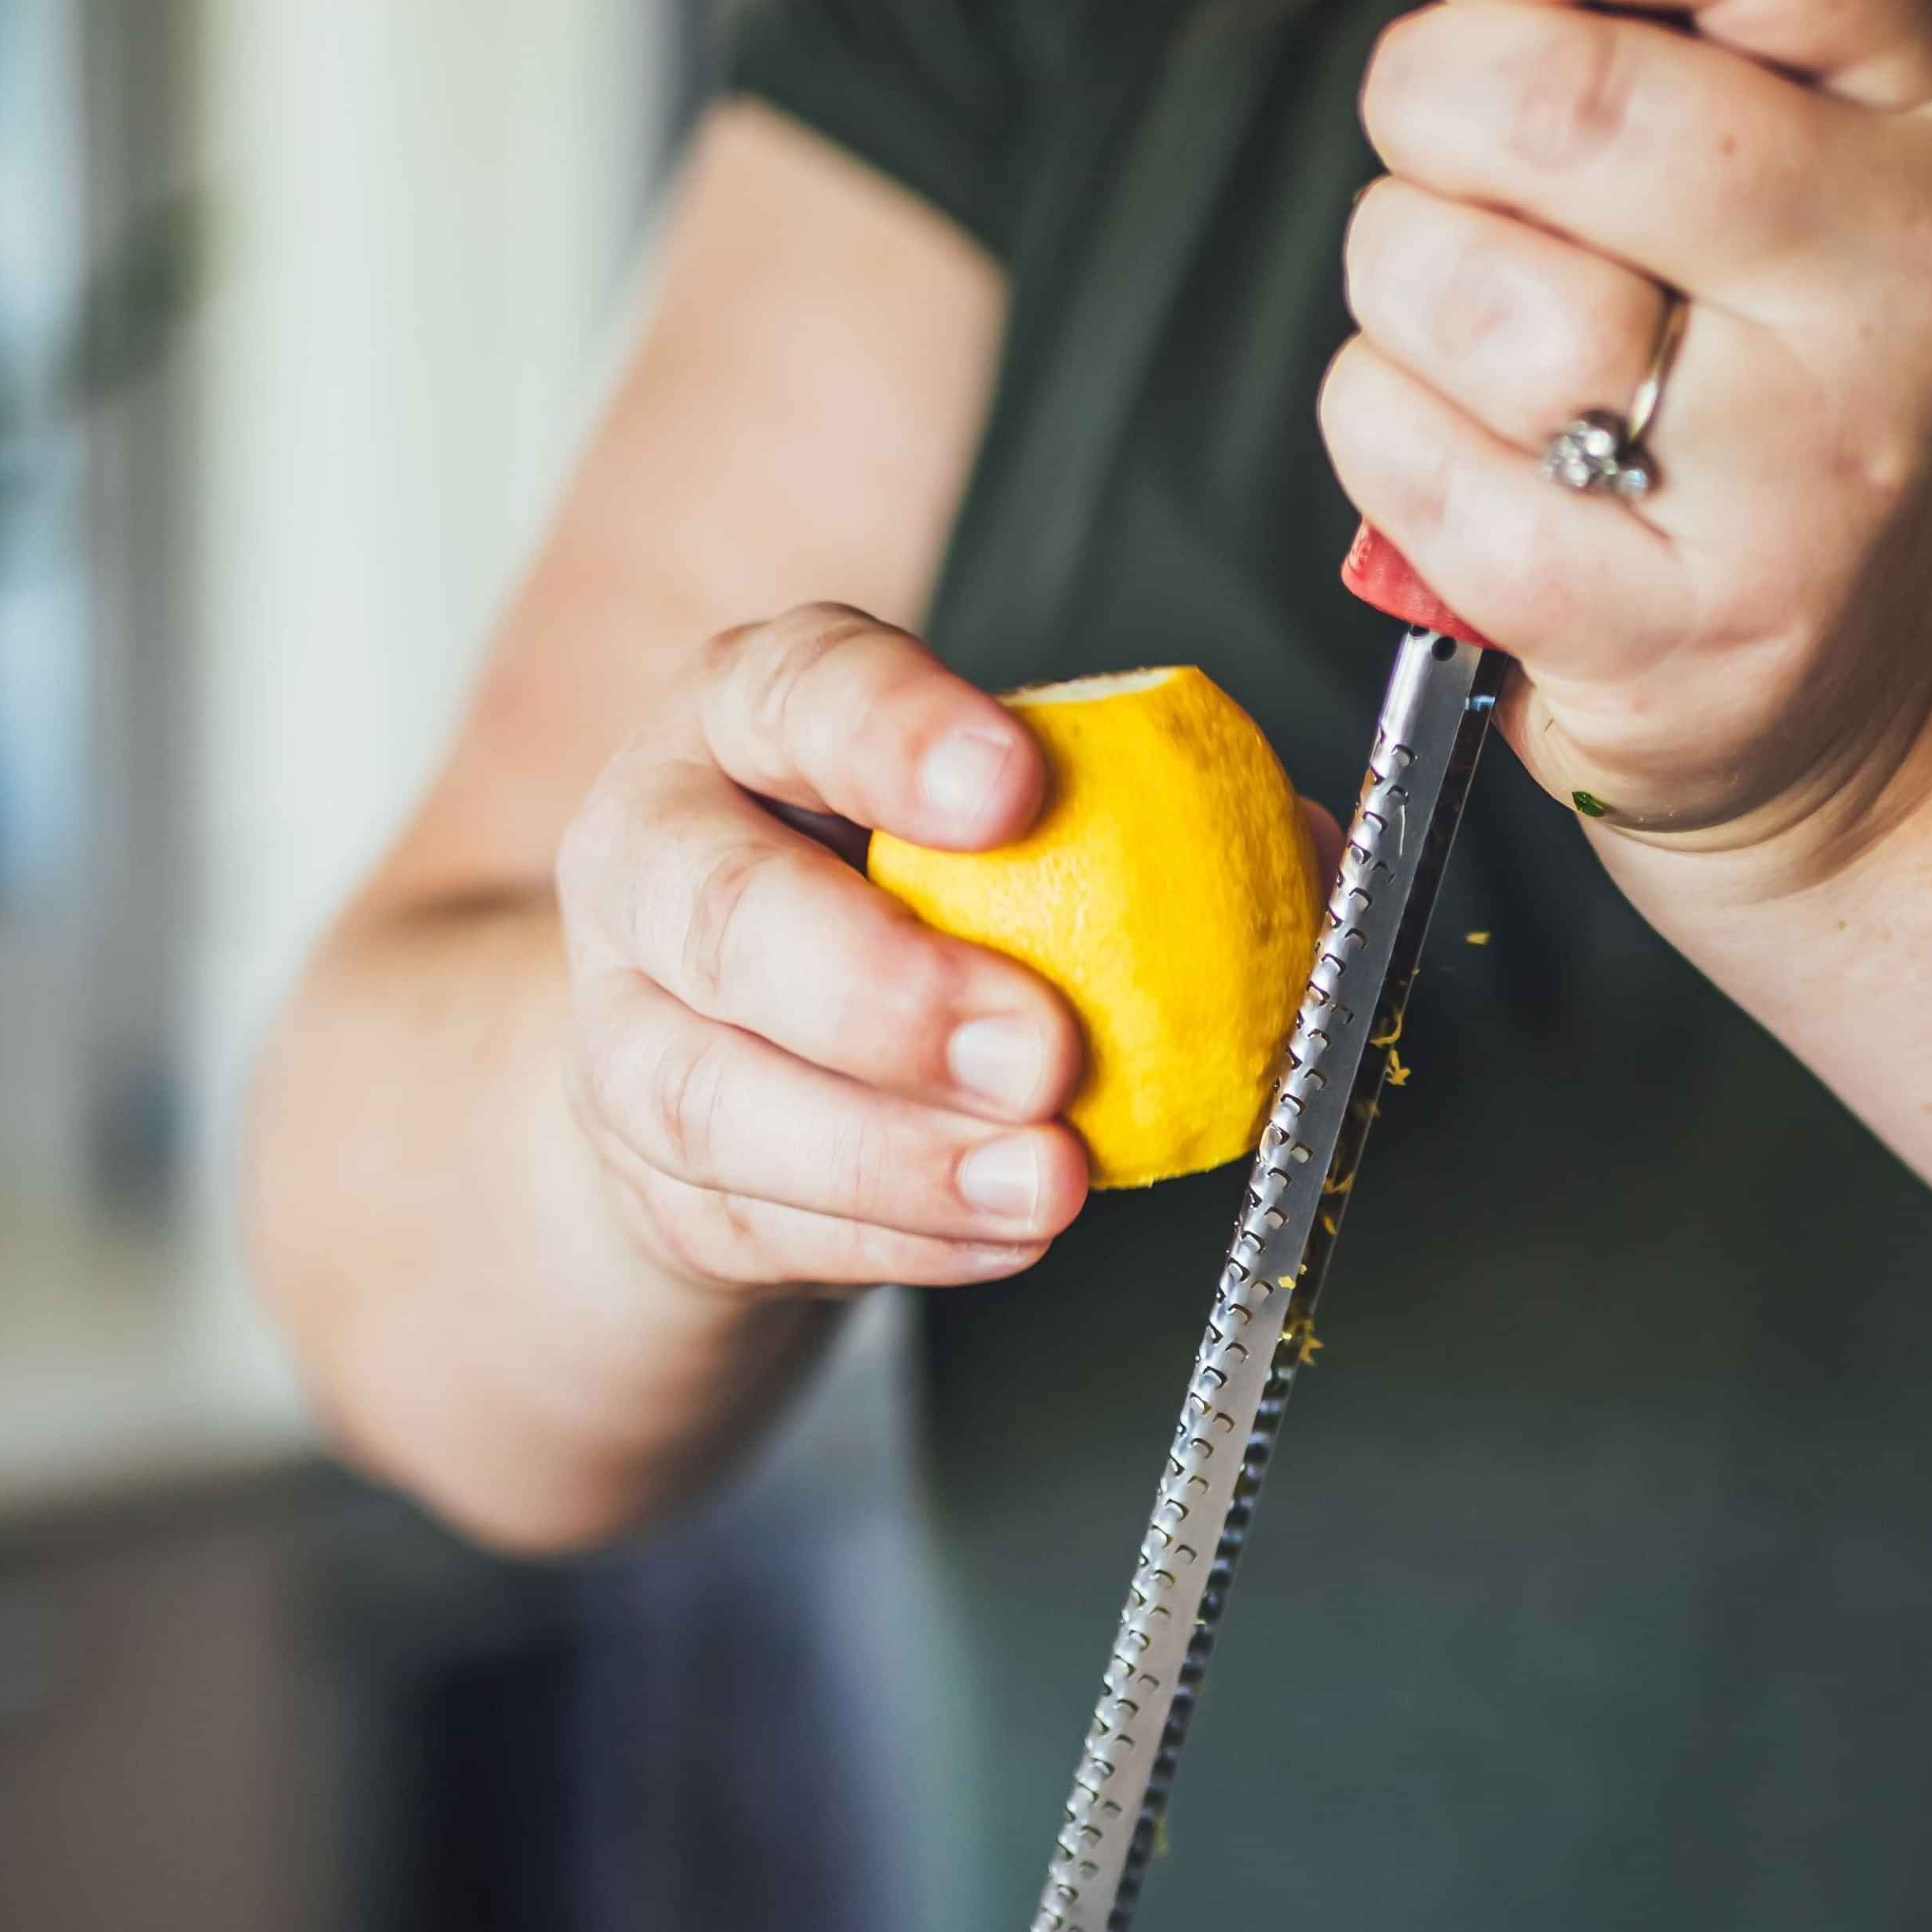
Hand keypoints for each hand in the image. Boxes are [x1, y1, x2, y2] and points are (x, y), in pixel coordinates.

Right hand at [555, 605, 1089, 1296]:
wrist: (722, 1033)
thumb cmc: (893, 886)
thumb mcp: (986, 810)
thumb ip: (1136, 811)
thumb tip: (1310, 852)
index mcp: (746, 716)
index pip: (797, 691)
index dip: (896, 734)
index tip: (1015, 783)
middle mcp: (653, 852)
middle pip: (719, 912)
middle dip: (887, 991)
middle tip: (1042, 1048)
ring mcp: (621, 1022)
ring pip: (707, 1095)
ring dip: (893, 1154)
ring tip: (1045, 1177)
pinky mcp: (643, 1173)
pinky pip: (758, 1221)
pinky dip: (896, 1239)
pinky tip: (1005, 1231)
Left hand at [1325, 0, 1931, 858]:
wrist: (1825, 658)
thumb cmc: (1737, 330)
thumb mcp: (1724, 97)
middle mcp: (1901, 281)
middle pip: (1566, 96)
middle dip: (1432, 92)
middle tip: (1448, 142)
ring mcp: (1794, 474)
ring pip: (1468, 283)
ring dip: (1400, 271)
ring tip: (1474, 316)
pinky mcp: (1663, 626)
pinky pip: (1407, 446)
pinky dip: (1387, 423)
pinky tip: (1472, 447)